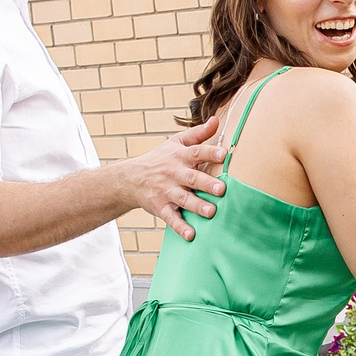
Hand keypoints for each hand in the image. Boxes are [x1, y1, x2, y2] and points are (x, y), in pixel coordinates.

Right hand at [128, 117, 228, 240]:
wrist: (131, 178)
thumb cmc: (161, 159)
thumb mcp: (177, 143)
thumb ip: (198, 134)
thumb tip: (217, 120)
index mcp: (180, 157)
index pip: (196, 152)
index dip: (210, 152)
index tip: (223, 154)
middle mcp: (174, 174)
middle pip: (192, 178)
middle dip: (207, 184)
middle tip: (222, 189)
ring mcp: (166, 192)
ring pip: (183, 199)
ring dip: (197, 206)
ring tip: (211, 212)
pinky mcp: (160, 208)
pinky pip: (171, 218)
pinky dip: (180, 227)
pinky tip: (191, 235)